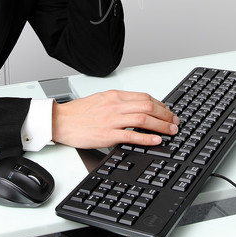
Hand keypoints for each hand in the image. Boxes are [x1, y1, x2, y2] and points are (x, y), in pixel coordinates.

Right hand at [51, 90, 178, 148]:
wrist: (60, 121)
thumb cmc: (78, 112)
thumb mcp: (101, 99)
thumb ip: (119, 102)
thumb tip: (138, 107)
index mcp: (114, 96)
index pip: (144, 97)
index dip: (160, 105)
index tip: (168, 112)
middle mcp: (115, 105)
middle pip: (148, 107)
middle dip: (165, 115)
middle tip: (174, 122)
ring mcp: (112, 120)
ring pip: (143, 119)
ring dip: (161, 126)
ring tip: (171, 131)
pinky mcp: (107, 135)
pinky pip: (131, 135)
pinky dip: (146, 138)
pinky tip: (156, 140)